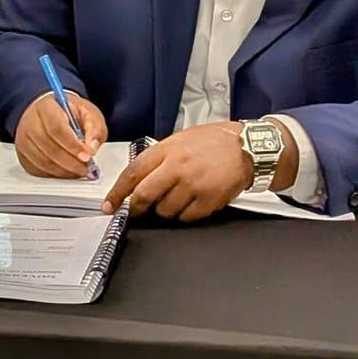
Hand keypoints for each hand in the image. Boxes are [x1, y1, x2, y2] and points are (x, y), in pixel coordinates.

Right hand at [12, 90, 107, 177]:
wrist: (52, 113)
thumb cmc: (70, 113)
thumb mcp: (88, 113)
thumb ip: (94, 129)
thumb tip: (91, 148)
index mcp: (46, 107)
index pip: (56, 128)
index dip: (72, 145)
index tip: (87, 156)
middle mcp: (30, 122)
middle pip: (49, 147)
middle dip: (70, 162)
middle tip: (86, 168)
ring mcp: (23, 139)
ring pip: (42, 161)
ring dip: (64, 171)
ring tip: (79, 171)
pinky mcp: (22, 154)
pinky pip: (37, 169)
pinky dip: (54, 175)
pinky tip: (67, 172)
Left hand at [102, 124, 254, 221]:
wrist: (247, 149)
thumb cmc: (215, 142)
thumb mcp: (181, 140)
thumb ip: (159, 157)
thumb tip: (138, 179)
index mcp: (167, 149)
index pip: (133, 172)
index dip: (118, 192)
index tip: (110, 204)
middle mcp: (177, 167)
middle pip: (144, 195)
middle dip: (137, 207)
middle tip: (136, 211)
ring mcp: (193, 185)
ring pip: (164, 210)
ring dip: (165, 210)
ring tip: (178, 197)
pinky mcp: (208, 200)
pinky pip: (186, 217)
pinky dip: (185, 215)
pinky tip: (192, 202)